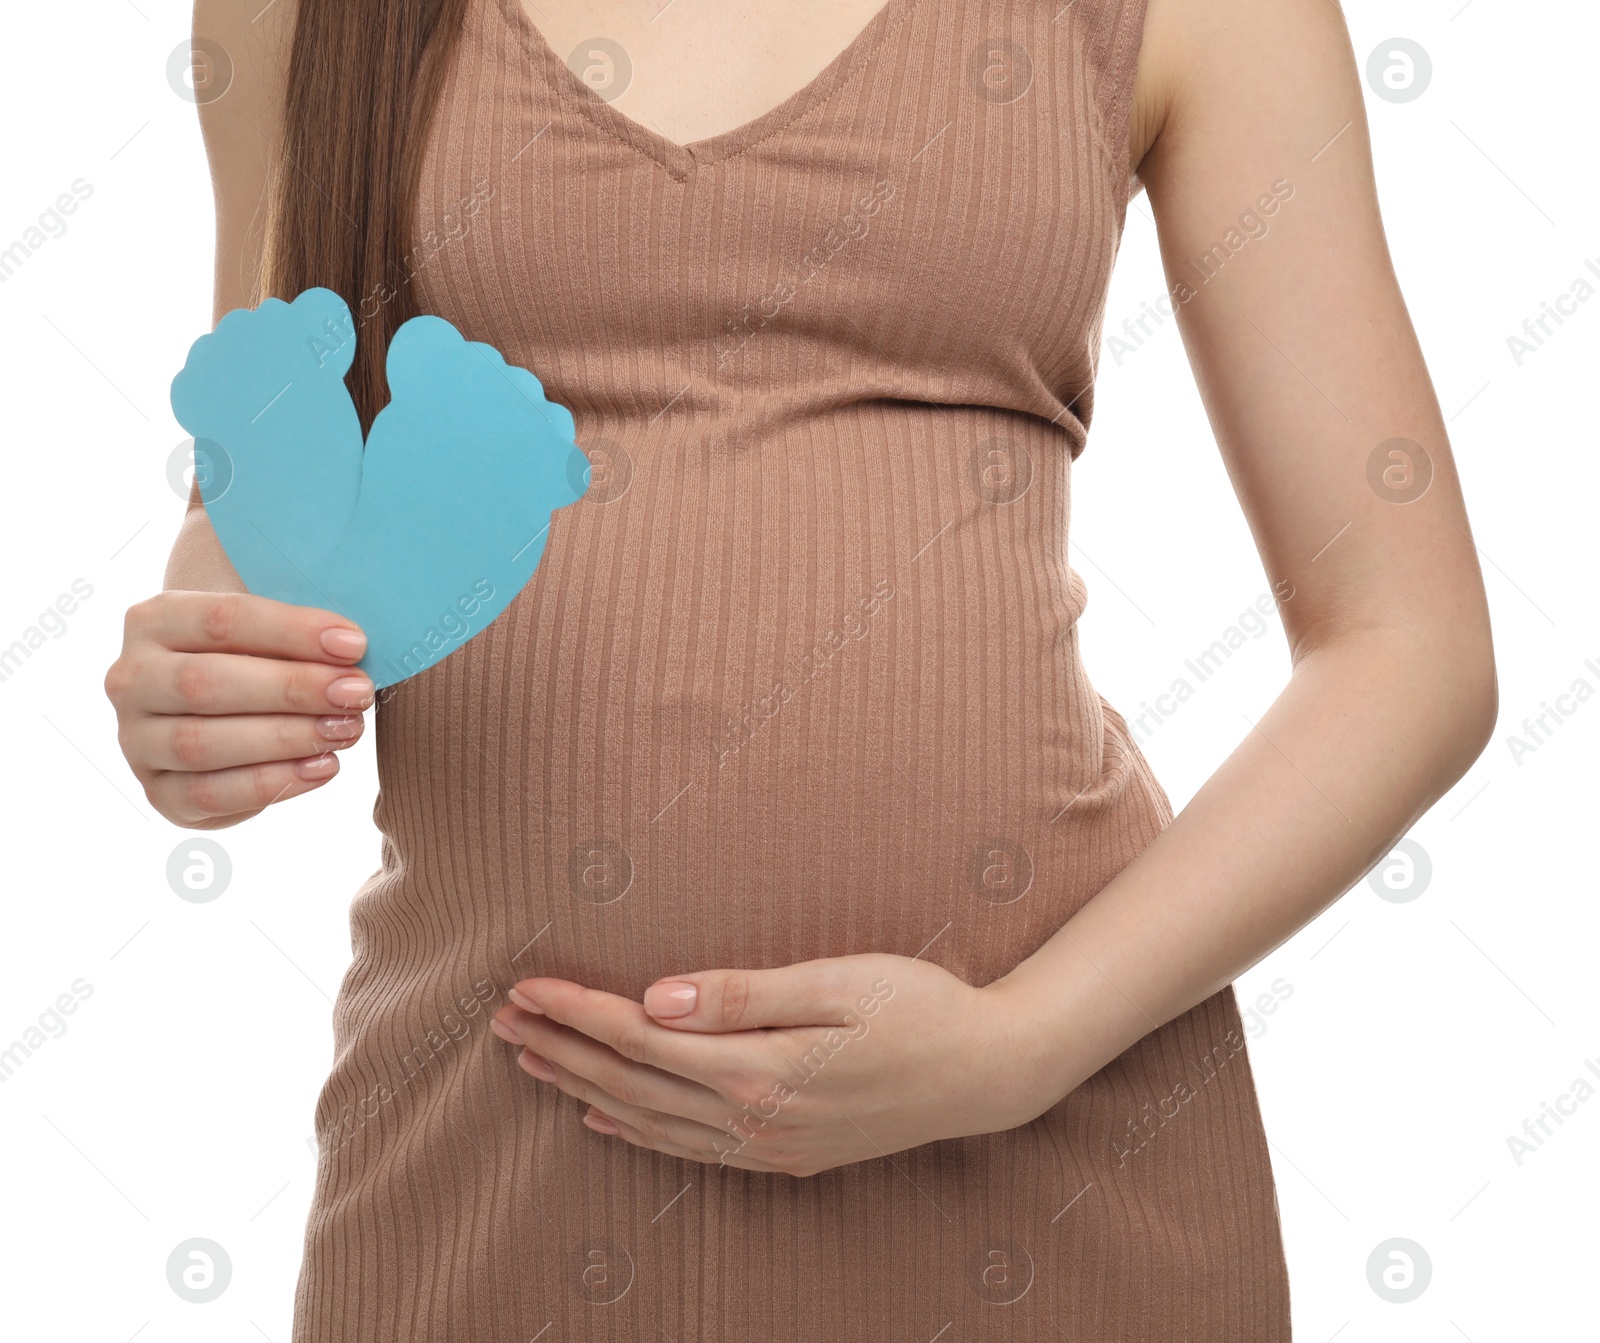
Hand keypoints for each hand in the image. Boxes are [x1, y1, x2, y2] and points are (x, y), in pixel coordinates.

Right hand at [104, 590, 373, 827]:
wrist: (218, 711)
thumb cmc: (257, 657)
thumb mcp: (266, 628)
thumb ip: (296, 629)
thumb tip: (352, 643)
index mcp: (153, 620)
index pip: (221, 619)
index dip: (292, 631)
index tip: (354, 644)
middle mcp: (131, 679)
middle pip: (206, 683)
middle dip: (292, 688)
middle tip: (356, 692)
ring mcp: (137, 740)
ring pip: (203, 743)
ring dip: (286, 737)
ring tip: (346, 730)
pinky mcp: (160, 793)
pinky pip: (211, 793)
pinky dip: (274, 782)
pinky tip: (324, 766)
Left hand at [490, 953, 1060, 1176]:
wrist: (986, 1073)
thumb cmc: (919, 1007)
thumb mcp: (836, 982)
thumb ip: (741, 994)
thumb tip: (654, 997)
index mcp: (757, 1070)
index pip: (639, 1039)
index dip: (577, 1011)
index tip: (525, 986)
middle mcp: (752, 1119)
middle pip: (630, 1084)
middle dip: (561, 1050)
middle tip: (502, 1021)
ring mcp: (767, 1146)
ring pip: (649, 1123)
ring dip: (584, 1091)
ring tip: (532, 1064)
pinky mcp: (785, 1155)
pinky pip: (689, 1151)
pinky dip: (637, 1135)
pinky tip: (607, 1122)